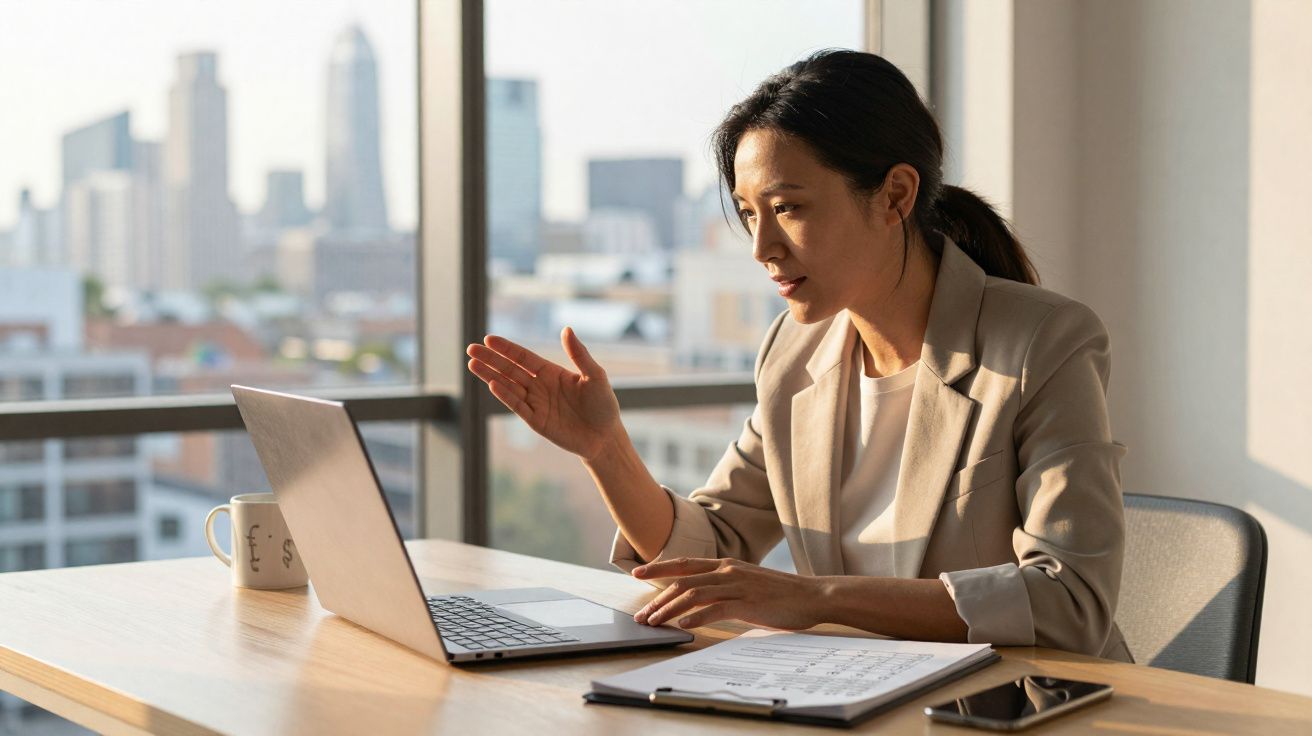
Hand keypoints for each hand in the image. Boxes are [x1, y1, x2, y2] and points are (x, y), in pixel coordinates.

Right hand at [466, 327, 622, 460]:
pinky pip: (518, 406)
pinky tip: (493, 384)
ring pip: (508, 386)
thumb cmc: (603, 405)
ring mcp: (536, 403)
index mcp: (550, 372)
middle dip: (491, 359)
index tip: (489, 339)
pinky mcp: (536, 421)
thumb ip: (579, 354)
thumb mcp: (595, 376)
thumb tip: (566, 329)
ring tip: (472, 364)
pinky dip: (505, 396)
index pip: (523, 357)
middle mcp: (539, 386)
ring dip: (490, 375)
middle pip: (510, 370)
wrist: (605, 437)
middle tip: (471, 349)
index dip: (506, 348)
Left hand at [632, 558, 824, 630]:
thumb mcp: (747, 584)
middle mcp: (728, 571)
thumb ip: (724, 587)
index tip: (636, 572)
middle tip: (642, 616)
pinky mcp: (748, 603)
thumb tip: (699, 599)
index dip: (658, 567)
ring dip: (669, 609)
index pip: (684, 564)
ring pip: (693, 594)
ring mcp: (737, 586)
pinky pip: (715, 609)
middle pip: (683, 581)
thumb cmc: (780, 594)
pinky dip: (696, 617)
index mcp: (726, 564)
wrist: (812, 596)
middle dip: (658, 599)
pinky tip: (683, 625)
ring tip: (654, 622)